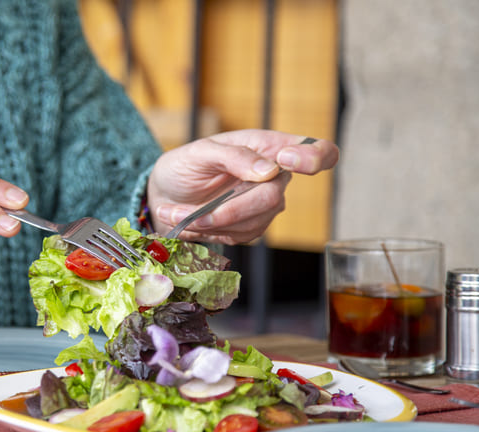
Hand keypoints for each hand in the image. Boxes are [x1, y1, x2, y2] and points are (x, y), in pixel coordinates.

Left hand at [146, 129, 338, 244]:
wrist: (163, 196)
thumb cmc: (183, 167)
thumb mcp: (199, 152)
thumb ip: (233, 156)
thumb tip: (269, 170)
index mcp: (267, 147)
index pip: (315, 151)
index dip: (314, 157)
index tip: (288, 160)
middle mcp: (273, 176)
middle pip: (273, 198)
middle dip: (229, 209)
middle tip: (194, 212)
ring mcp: (263, 205)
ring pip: (254, 222)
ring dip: (211, 223)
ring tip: (179, 215)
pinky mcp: (250, 227)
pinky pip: (240, 237)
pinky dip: (209, 233)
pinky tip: (189, 223)